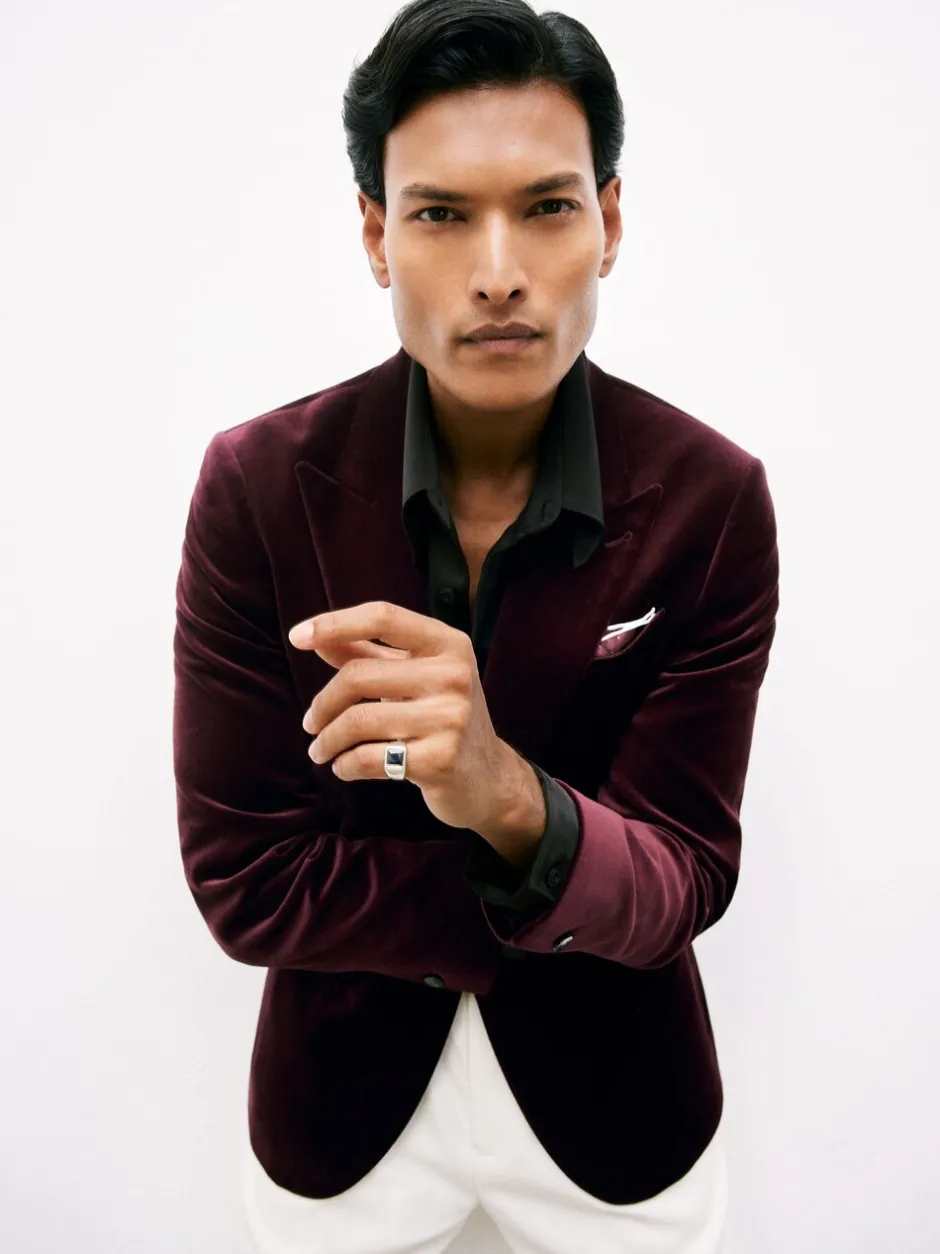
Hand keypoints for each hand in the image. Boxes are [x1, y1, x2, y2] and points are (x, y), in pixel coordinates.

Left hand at [287, 600, 513, 833]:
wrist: (489, 778)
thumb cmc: (441, 717)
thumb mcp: (414, 677)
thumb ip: (368, 654)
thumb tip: (314, 638)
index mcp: (449, 644)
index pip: (383, 617)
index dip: (335, 623)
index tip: (296, 637)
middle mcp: (454, 675)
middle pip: (359, 676)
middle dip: (323, 703)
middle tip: (311, 722)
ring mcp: (450, 718)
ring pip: (358, 721)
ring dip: (327, 740)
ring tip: (320, 750)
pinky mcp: (440, 760)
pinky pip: (368, 758)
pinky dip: (344, 765)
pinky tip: (343, 767)